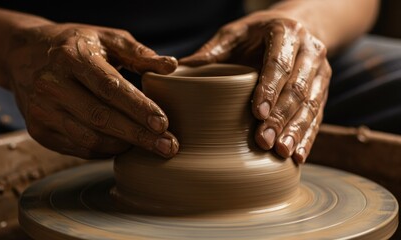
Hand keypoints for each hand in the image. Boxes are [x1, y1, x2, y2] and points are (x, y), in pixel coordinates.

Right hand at [6, 23, 178, 158]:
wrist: (23, 55)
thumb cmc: (75, 46)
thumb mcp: (105, 38)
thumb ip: (137, 53)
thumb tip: (171, 66)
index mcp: (72, 58)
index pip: (109, 88)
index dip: (138, 108)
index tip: (164, 123)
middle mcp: (52, 85)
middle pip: (101, 118)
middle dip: (138, 136)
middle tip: (168, 146)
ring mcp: (42, 110)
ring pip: (89, 139)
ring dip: (124, 146)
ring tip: (150, 146)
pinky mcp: (38, 130)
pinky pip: (78, 148)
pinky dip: (105, 151)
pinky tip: (124, 146)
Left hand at [180, 12, 330, 162]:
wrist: (295, 27)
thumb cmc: (257, 34)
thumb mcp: (234, 33)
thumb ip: (213, 50)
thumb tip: (180, 69)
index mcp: (287, 32)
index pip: (279, 63)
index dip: (270, 88)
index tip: (257, 113)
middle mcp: (310, 52)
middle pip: (297, 88)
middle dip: (281, 117)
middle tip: (264, 141)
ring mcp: (320, 73)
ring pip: (311, 105)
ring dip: (296, 131)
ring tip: (281, 152)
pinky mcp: (323, 91)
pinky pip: (318, 116)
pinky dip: (308, 137)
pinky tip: (297, 155)